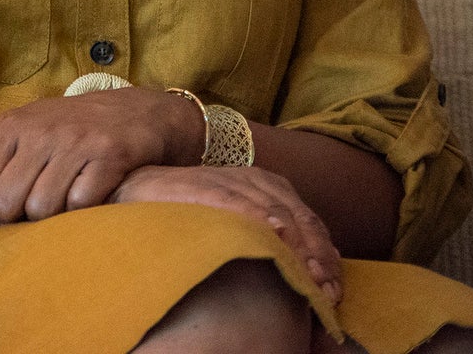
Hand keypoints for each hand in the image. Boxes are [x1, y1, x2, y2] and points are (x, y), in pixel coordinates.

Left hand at [0, 88, 205, 223]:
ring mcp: (75, 144)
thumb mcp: (19, 124)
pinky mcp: (109, 157)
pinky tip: (84, 201)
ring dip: (48, 219)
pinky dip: (80, 212)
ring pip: (42, 207)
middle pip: (7, 200)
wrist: (137, 112)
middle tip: (27, 216)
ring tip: (55, 209)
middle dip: (14, 218)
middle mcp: (41, 132)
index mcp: (13, 126)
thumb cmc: (68, 124)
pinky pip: (81, 203)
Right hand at [111, 164, 343, 303]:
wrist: (139, 188)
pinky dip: (261, 221)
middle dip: (318, 258)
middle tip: (325, 291)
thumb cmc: (191, 210)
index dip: (327, 257)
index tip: (333, 291)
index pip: (312, 222)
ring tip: (309, 278)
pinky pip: (242, 205)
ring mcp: (233, 181)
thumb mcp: (242, 218)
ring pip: (280, 214)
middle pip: (302, 220)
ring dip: (298, 249)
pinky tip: (276, 238)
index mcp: (270, 185)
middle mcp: (257, 179)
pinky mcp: (209, 186)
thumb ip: (277, 233)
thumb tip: (320, 268)